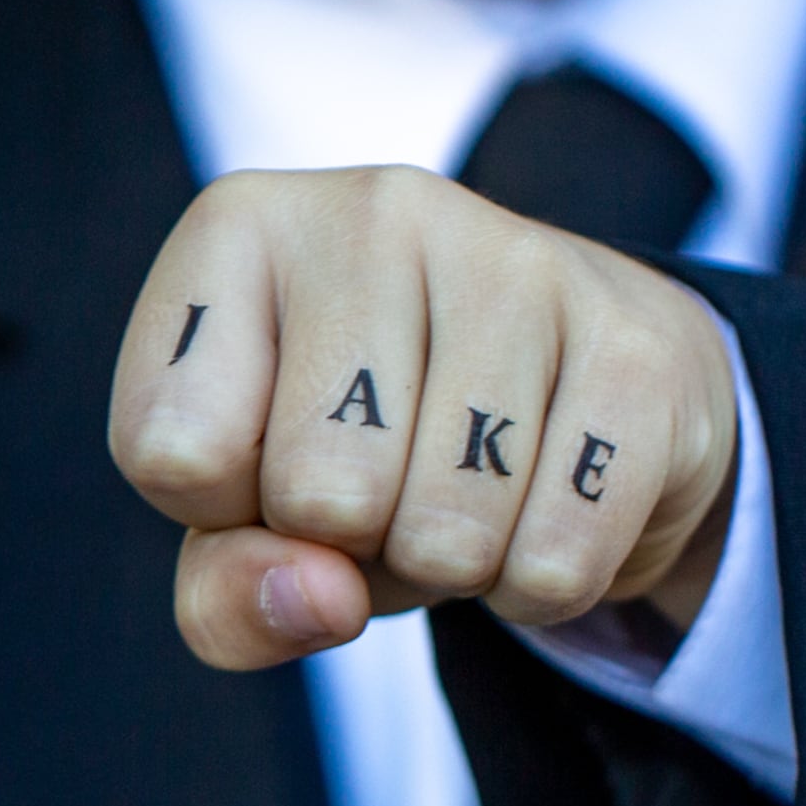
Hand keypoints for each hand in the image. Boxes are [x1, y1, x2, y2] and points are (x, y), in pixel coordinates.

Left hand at [111, 168, 742, 670]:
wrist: (572, 394)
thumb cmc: (370, 448)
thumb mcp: (251, 522)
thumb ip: (226, 591)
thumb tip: (321, 595)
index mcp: (242, 227)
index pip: (171, 451)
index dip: (221, 512)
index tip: (263, 459)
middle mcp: (373, 210)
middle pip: (315, 493)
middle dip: (350, 544)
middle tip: (385, 482)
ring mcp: (516, 259)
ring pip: (443, 534)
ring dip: (451, 569)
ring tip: (462, 486)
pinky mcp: (634, 343)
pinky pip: (556, 557)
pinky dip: (540, 583)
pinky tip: (545, 498)